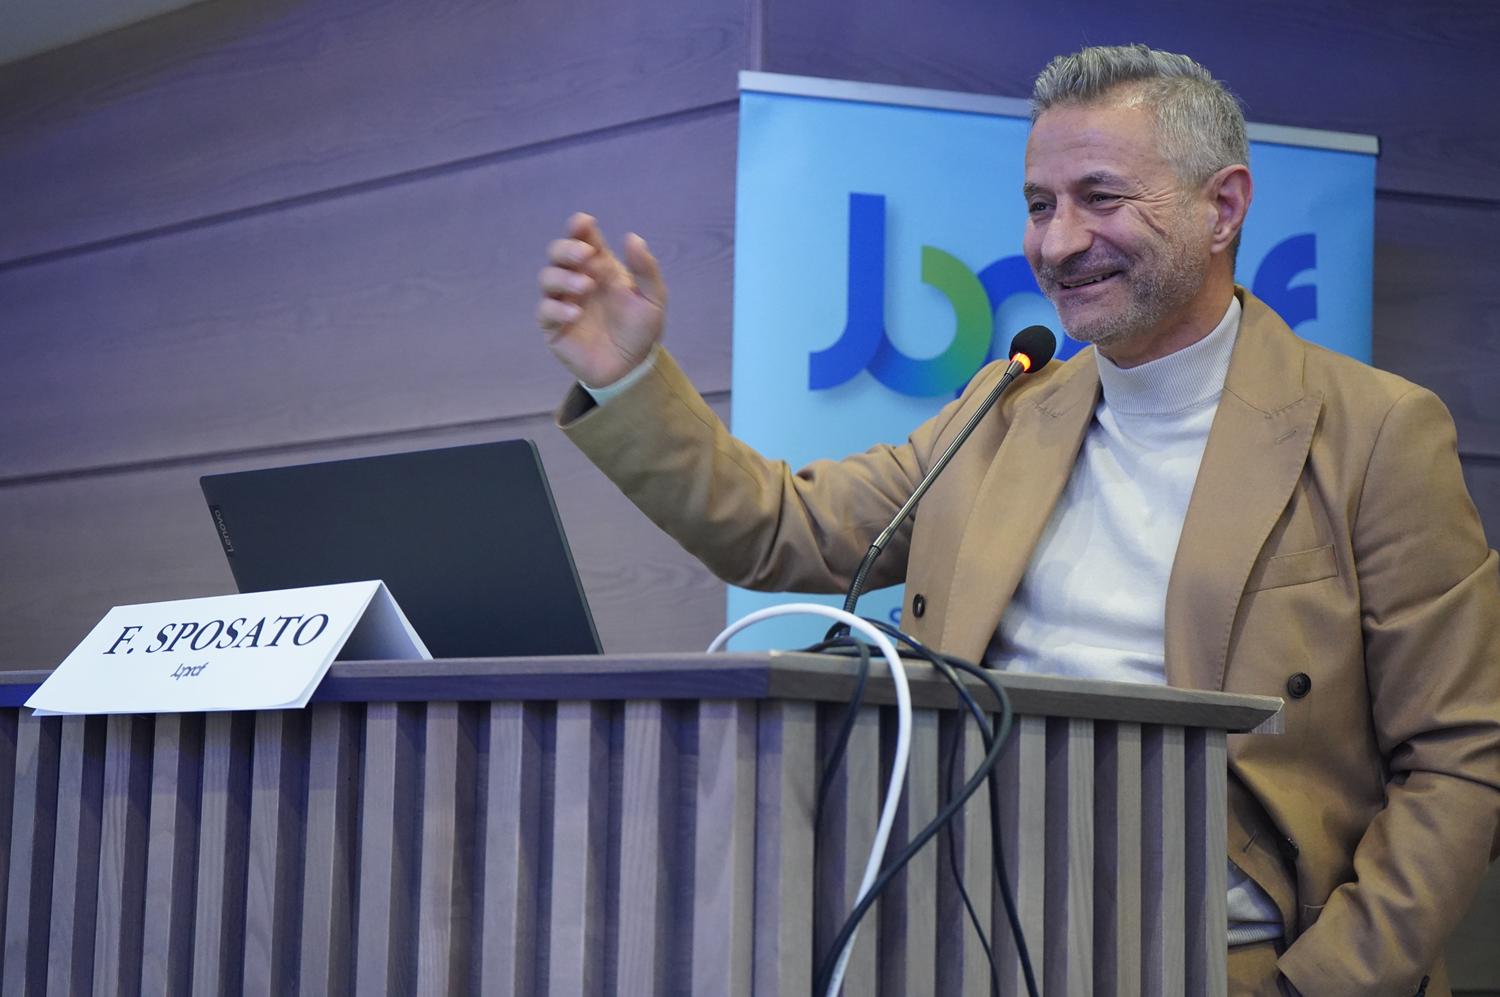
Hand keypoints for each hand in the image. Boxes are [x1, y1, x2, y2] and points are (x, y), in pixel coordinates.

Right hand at [536, 212, 666, 386]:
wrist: (632, 368)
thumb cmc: (640, 330)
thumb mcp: (653, 298)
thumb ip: (645, 269)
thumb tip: (631, 237)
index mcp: (599, 266)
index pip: (583, 238)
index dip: (578, 227)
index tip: (584, 223)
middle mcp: (577, 279)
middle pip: (557, 252)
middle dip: (567, 248)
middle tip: (585, 255)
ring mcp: (563, 301)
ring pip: (547, 277)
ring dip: (563, 277)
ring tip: (585, 286)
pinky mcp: (554, 327)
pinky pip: (545, 311)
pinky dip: (557, 309)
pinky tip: (575, 314)